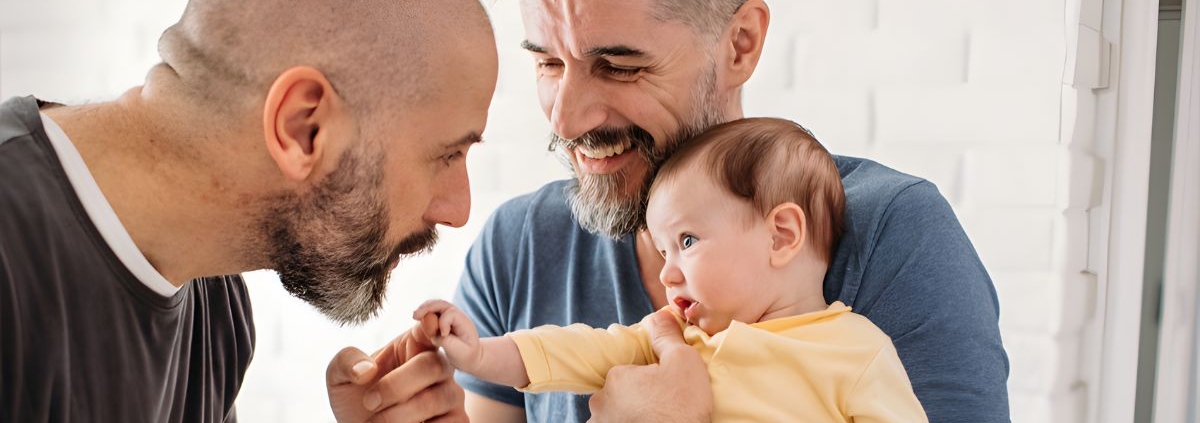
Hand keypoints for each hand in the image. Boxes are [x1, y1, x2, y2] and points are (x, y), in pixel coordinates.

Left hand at [326, 325, 466, 422]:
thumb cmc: (357, 400)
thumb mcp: (339, 378)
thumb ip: (346, 362)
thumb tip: (366, 369)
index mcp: (414, 346)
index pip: (431, 326)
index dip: (433, 322)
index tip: (428, 319)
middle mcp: (438, 366)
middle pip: (432, 365)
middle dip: (396, 386)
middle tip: (369, 403)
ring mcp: (450, 393)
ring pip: (438, 398)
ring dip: (401, 414)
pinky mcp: (457, 419)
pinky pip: (452, 422)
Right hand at [412, 299, 481, 372]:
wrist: (470, 357)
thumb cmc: (465, 355)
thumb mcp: (458, 351)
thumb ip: (446, 341)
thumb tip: (433, 334)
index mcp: (463, 322)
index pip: (451, 314)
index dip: (444, 323)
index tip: (444, 335)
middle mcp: (457, 316)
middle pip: (441, 304)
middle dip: (427, 308)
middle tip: (415, 316)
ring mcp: (450, 316)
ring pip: (436, 305)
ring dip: (424, 308)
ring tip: (415, 315)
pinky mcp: (443, 320)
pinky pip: (433, 311)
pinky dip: (424, 312)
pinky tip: (417, 318)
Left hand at [587, 309, 712, 422]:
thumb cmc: (679, 408)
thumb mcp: (683, 362)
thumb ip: (667, 337)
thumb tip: (658, 316)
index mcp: (615, 377)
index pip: (632, 372)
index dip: (652, 379)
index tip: (668, 390)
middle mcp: (600, 403)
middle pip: (622, 395)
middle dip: (639, 400)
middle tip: (665, 409)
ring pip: (618, 416)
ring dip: (633, 417)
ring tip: (660, 421)